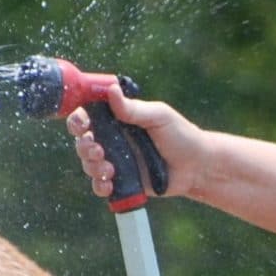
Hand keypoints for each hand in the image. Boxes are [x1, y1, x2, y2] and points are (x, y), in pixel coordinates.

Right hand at [65, 90, 207, 200]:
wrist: (197, 167)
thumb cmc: (181, 136)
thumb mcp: (158, 117)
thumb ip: (133, 108)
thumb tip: (111, 89)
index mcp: (118, 119)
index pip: (87, 116)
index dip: (78, 120)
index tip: (82, 124)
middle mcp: (113, 140)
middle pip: (83, 141)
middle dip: (84, 146)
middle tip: (98, 150)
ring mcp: (116, 161)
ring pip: (89, 164)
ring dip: (92, 166)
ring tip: (109, 168)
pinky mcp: (123, 182)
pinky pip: (101, 186)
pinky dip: (100, 186)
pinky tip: (109, 184)